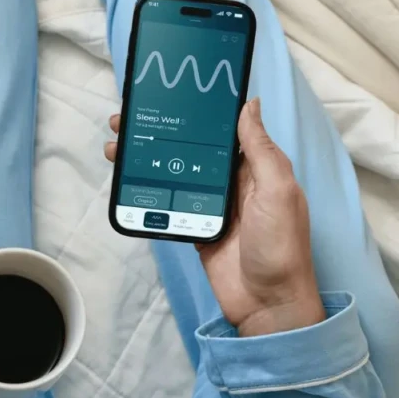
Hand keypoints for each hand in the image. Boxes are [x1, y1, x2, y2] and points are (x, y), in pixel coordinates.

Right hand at [105, 99, 325, 336]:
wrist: (267, 304)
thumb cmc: (281, 246)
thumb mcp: (278, 190)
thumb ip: (261, 148)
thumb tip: (250, 104)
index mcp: (256, 167)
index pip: (224, 129)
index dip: (198, 111)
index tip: (170, 93)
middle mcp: (233, 181)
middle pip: (190, 146)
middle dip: (160, 131)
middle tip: (127, 119)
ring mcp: (211, 204)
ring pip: (173, 171)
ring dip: (145, 157)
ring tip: (116, 146)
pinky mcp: (194, 226)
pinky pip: (167, 202)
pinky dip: (146, 190)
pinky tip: (125, 177)